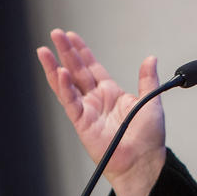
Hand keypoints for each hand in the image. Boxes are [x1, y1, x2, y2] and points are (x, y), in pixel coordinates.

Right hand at [36, 29, 166, 195]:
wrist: (144, 161)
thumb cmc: (148, 137)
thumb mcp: (152, 101)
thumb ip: (148, 80)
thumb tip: (150, 59)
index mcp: (111, 93)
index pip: (92, 67)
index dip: (82, 51)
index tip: (71, 36)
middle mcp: (96, 100)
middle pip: (77, 71)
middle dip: (66, 52)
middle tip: (55, 34)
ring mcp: (87, 111)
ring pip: (67, 85)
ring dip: (55, 67)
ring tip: (44, 51)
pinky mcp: (82, 123)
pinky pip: (70, 103)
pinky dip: (64, 88)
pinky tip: (59, 72)